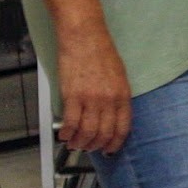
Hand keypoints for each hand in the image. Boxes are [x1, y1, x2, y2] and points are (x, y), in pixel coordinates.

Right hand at [55, 23, 132, 153]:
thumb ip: (117, 96)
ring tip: (74, 143)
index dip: (115, 143)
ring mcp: (91, 99)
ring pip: (87, 133)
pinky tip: (64, 135)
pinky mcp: (73, 96)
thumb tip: (112, 115)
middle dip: (95, 146)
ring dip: (80, 143)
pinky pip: (70, 123)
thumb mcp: (119, 75)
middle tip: (88, 147)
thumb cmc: (101, 52)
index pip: (122, 128)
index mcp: (123, 95)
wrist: (85, 37)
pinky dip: (66, 133)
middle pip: (104, 134)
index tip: (109, 149)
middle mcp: (109, 100)